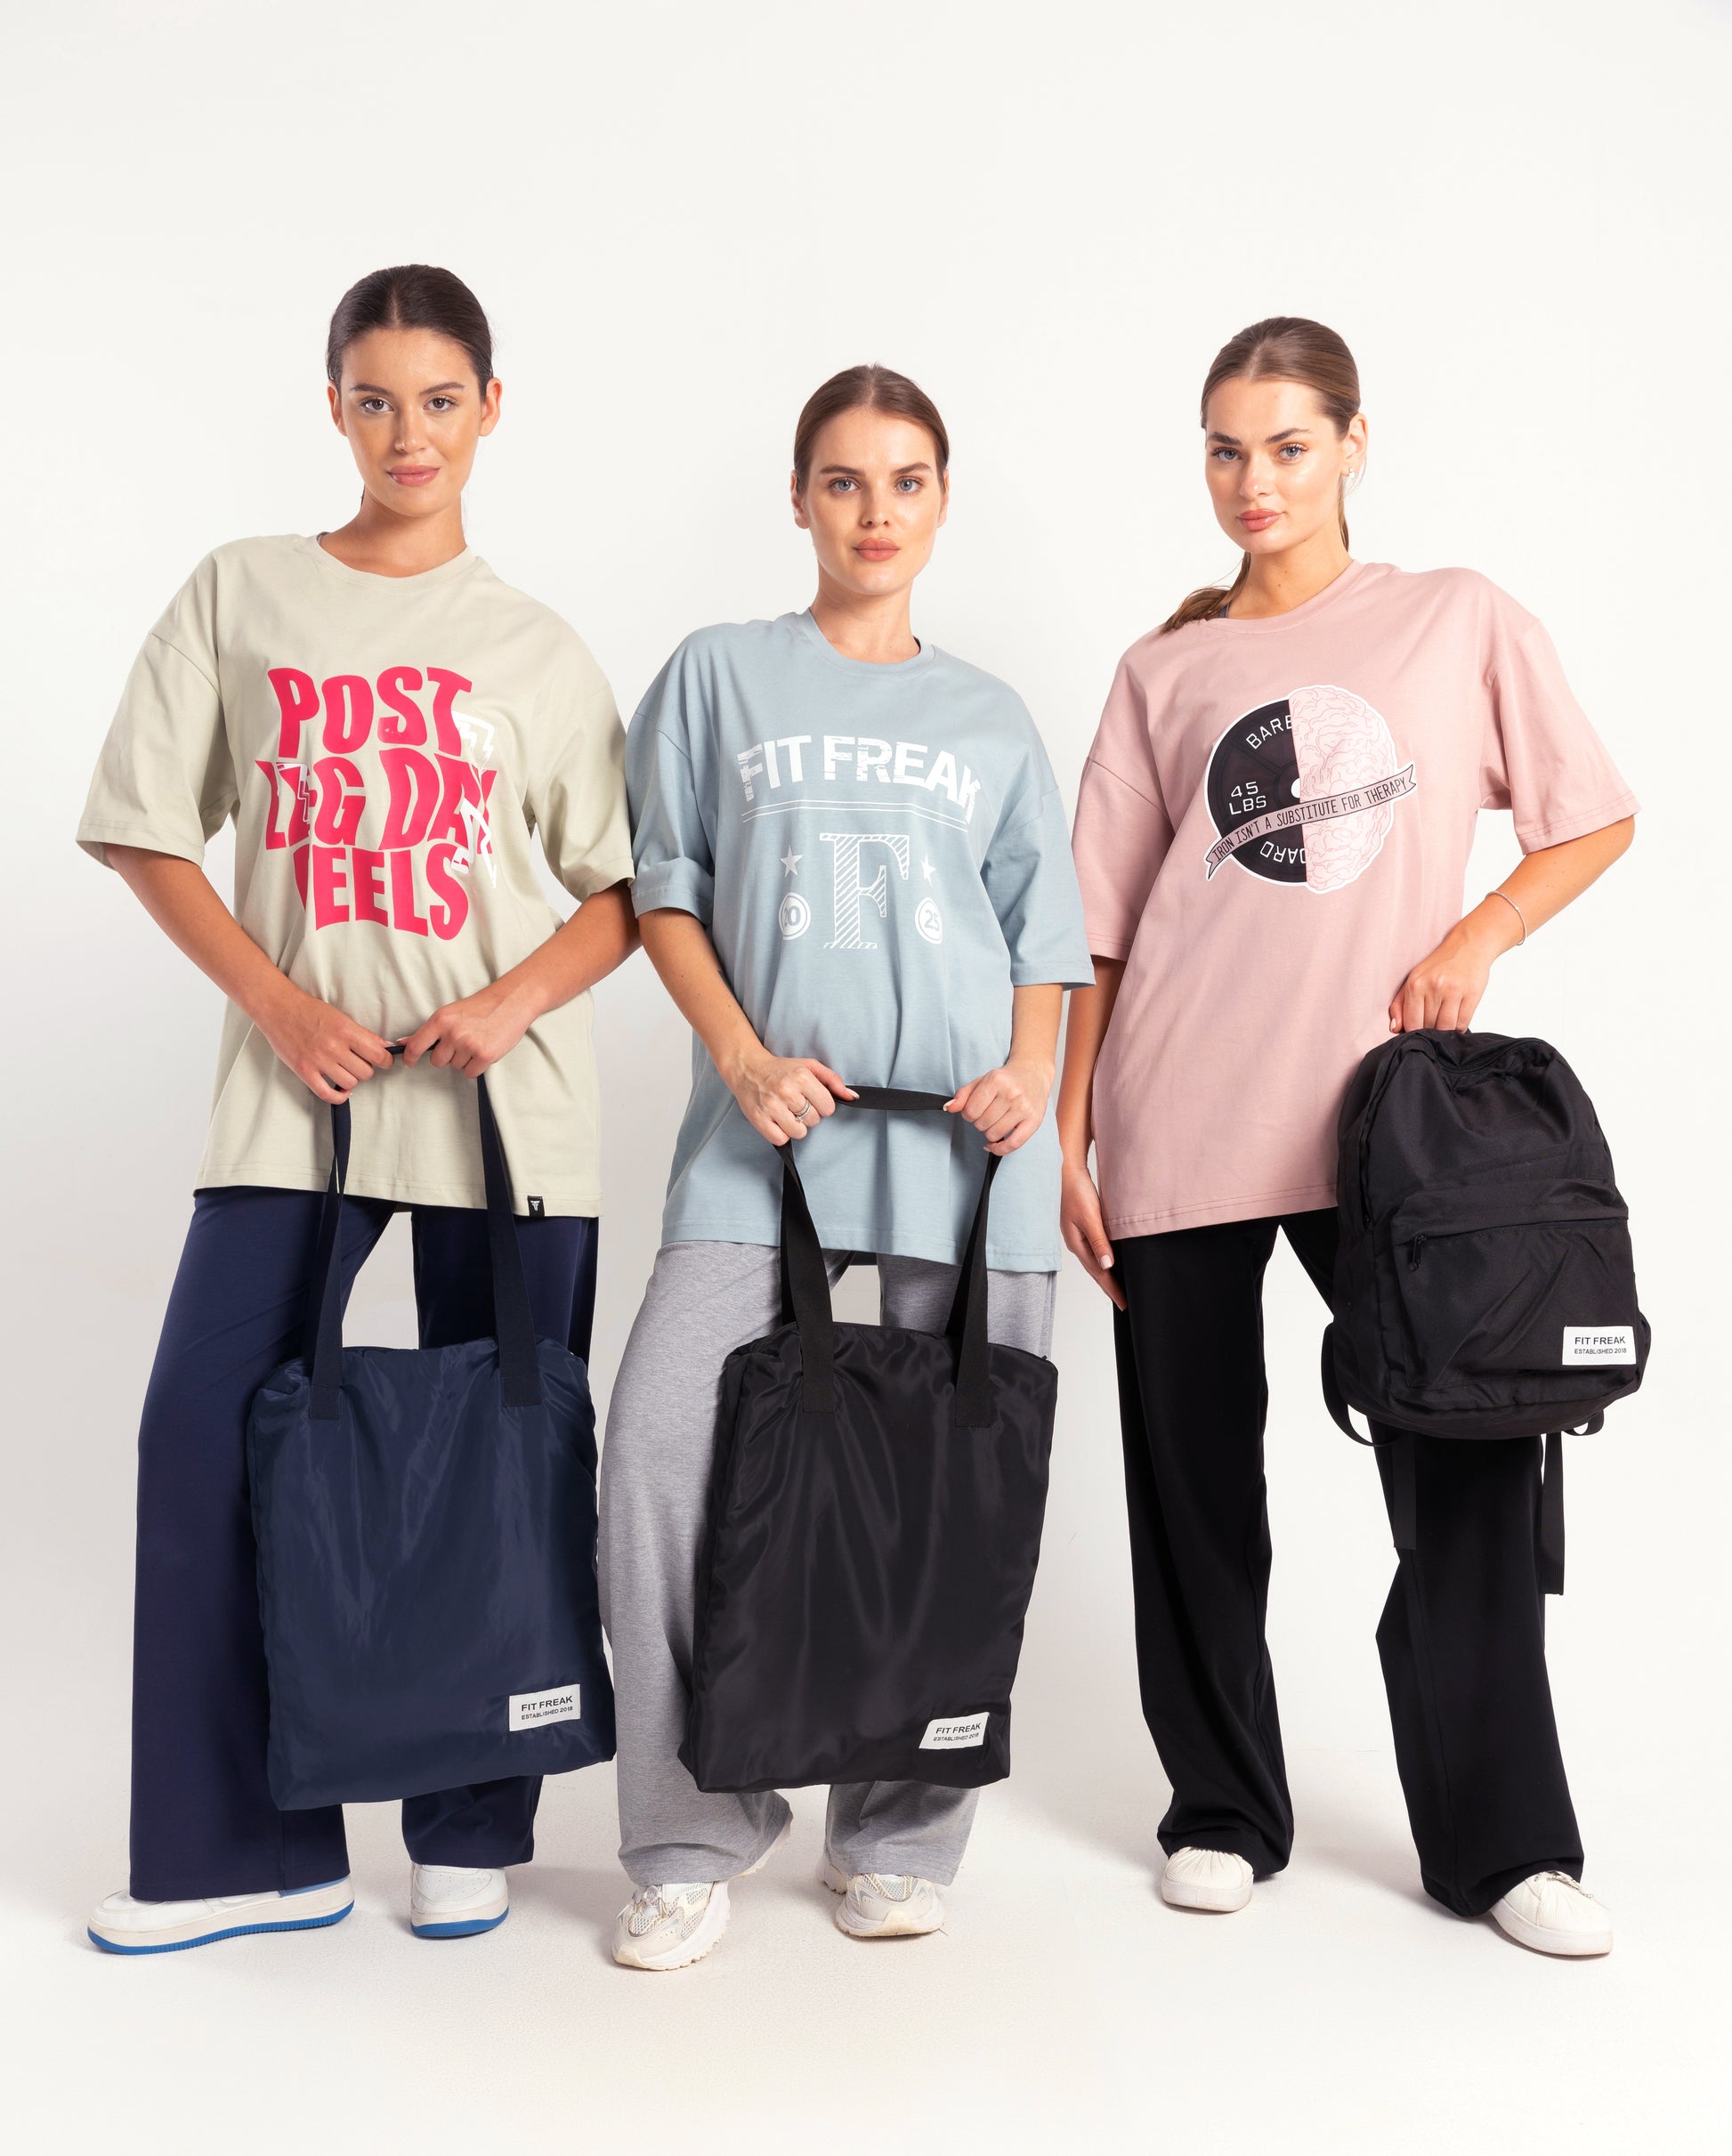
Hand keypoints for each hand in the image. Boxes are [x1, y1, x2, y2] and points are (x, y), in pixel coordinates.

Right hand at [257, 985, 394, 1104]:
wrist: (279, 1009)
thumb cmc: (309, 1010)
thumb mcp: (342, 1017)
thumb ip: (364, 1034)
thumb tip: (385, 1047)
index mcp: (346, 1031)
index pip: (379, 1055)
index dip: (385, 1061)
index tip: (384, 1062)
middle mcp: (334, 1047)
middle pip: (366, 1072)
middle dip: (365, 1069)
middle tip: (358, 1063)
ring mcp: (318, 1060)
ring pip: (350, 1083)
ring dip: (351, 1080)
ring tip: (345, 1071)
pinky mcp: (304, 1071)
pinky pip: (327, 1094)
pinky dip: (338, 1096)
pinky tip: (341, 1090)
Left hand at [401, 981, 536, 1077]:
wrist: (511, 1002)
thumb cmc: (482, 1006)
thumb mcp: (451, 1013)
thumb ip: (430, 1030)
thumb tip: (405, 1042)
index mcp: (441, 1020)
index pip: (417, 1045)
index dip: (410, 1057)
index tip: (409, 1062)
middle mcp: (453, 1033)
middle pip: (437, 1061)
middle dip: (447, 1056)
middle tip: (461, 1042)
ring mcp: (469, 1045)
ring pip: (455, 1067)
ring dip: (464, 1059)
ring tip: (476, 1041)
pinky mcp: (484, 1056)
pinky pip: (470, 1073)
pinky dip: (476, 1066)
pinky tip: (483, 1050)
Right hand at [723, 1048, 854, 1145]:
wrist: (747, 1069)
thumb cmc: (780, 1069)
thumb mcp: (809, 1066)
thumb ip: (833, 1081)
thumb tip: (852, 1097)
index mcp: (802, 1077)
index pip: (828, 1107)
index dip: (822, 1106)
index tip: (812, 1100)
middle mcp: (786, 1091)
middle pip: (814, 1120)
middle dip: (808, 1115)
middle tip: (795, 1104)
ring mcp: (771, 1106)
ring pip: (799, 1132)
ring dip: (796, 1126)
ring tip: (787, 1113)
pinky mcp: (759, 1119)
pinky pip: (781, 1139)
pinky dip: (781, 1133)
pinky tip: (777, 1120)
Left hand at [947, 1055, 1052, 1155]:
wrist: (1033, 1073)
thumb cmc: (1006, 1079)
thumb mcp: (981, 1081)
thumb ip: (963, 1095)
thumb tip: (949, 1107)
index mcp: (996, 1080)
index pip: (971, 1110)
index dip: (968, 1114)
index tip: (974, 1110)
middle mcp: (1011, 1094)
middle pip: (982, 1124)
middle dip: (979, 1122)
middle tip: (987, 1113)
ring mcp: (1024, 1108)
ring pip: (994, 1134)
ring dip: (989, 1132)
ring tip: (995, 1121)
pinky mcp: (1034, 1121)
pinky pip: (1013, 1144)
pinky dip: (999, 1149)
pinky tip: (993, 1144)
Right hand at [1061, 1153, 1125, 1308]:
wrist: (1067, 1170)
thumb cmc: (1077, 1191)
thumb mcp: (1090, 1217)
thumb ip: (1099, 1241)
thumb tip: (1107, 1266)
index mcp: (1077, 1244)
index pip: (1098, 1273)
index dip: (1112, 1289)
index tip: (1124, 1304)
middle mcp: (1077, 1243)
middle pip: (1095, 1271)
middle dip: (1109, 1287)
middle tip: (1123, 1302)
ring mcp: (1078, 1235)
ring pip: (1095, 1261)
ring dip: (1106, 1276)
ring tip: (1117, 1288)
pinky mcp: (1082, 1227)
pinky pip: (1095, 1250)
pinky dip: (1103, 1260)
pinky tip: (1109, 1261)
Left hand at [1389, 916, 1501, 1034]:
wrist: (1469, 945)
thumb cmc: (1439, 965)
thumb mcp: (1414, 978)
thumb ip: (1400, 1004)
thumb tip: (1395, 1028)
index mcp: (1416, 984)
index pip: (1412, 1023)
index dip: (1415, 1031)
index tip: (1420, 1029)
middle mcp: (1434, 987)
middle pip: (1429, 1026)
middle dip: (1431, 1029)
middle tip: (1434, 1023)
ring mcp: (1454, 991)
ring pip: (1446, 1027)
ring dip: (1445, 1031)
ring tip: (1445, 1023)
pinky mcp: (1472, 994)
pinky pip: (1463, 1023)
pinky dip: (1459, 1027)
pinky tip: (1457, 1019)